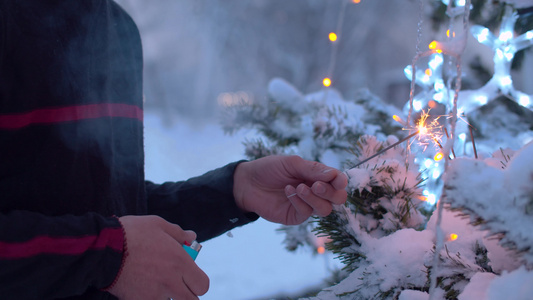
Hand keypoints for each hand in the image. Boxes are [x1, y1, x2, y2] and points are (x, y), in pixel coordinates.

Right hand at [108, 215, 208, 299]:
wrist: (102, 250)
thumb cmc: (131, 232)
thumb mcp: (157, 224)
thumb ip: (178, 233)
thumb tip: (192, 236)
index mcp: (179, 262)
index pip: (202, 285)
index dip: (198, 282)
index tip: (190, 276)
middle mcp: (171, 281)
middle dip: (187, 294)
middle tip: (178, 284)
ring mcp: (154, 294)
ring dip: (167, 296)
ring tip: (155, 282)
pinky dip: (150, 298)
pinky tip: (141, 286)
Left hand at [233, 155, 347, 224]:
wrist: (247, 182)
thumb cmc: (269, 169)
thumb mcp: (292, 163)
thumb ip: (313, 169)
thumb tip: (335, 175)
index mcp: (317, 177)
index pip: (338, 182)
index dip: (341, 181)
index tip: (338, 180)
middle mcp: (315, 192)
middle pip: (338, 199)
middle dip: (331, 192)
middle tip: (316, 185)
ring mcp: (306, 206)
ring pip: (325, 209)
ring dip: (315, 198)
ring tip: (299, 188)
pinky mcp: (295, 216)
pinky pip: (307, 214)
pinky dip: (300, 202)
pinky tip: (289, 192)